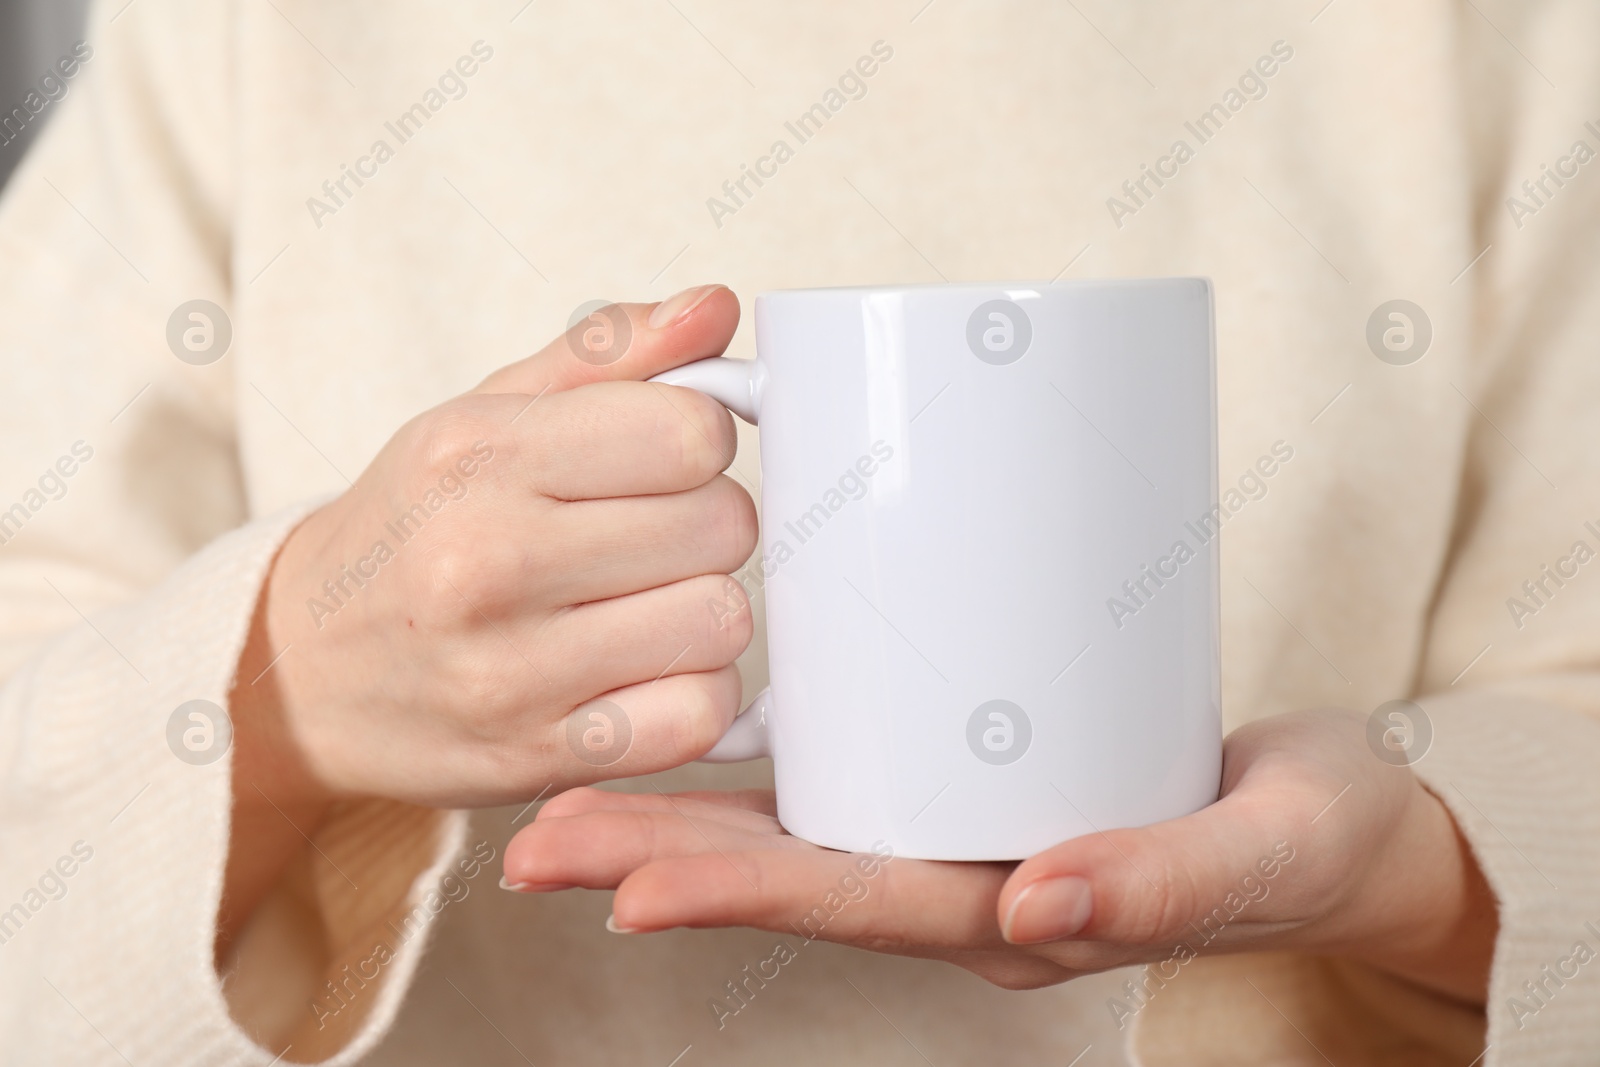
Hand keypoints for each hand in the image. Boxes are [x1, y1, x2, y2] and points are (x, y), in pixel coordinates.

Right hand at [222, 285, 756, 948]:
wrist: (295, 673)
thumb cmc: (411, 529)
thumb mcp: (480, 416)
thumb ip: (605, 355)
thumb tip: (714, 306)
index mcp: (477, 454)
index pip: (689, 432)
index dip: (699, 442)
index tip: (663, 460)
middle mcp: (487, 561)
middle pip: (720, 526)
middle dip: (708, 524)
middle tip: (653, 537)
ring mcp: (510, 671)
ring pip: (721, 621)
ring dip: (704, 612)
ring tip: (647, 604)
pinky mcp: (537, 758)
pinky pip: (697, 717)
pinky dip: (693, 695)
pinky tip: (646, 672)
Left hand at [503, 709, 1496, 1002]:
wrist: (1336, 823)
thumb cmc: (1306, 842)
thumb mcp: (1259, 854)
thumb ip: (1158, 883)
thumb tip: (1036, 910)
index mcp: (1018, 914)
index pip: (860, 903)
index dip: (741, 895)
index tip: (627, 887)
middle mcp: (967, 885)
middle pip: (797, 872)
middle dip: (664, 860)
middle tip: (537, 844)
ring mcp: (960, 837)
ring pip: (802, 830)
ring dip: (681, 819)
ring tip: (565, 805)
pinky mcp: (969, 779)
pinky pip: (849, 780)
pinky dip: (756, 767)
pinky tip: (684, 735)